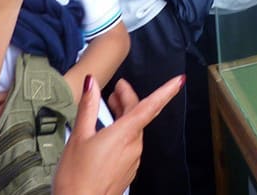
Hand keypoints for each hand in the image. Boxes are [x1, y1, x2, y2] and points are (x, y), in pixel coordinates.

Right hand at [54, 74, 184, 193]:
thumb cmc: (77, 176)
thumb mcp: (79, 135)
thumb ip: (88, 106)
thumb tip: (92, 83)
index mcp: (125, 133)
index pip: (151, 106)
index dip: (167, 91)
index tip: (179, 81)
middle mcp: (134, 145)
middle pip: (139, 114)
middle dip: (129, 98)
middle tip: (118, 88)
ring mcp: (132, 159)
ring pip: (134, 129)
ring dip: (125, 114)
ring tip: (111, 106)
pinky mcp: (128, 169)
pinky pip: (129, 144)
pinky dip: (123, 131)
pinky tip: (109, 131)